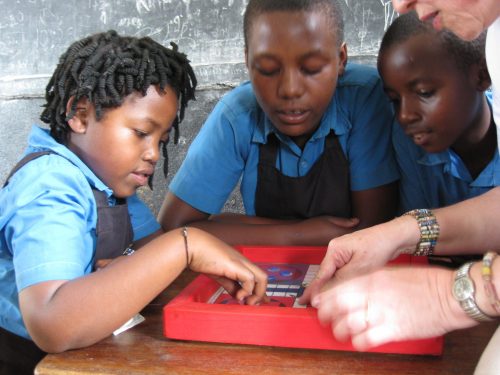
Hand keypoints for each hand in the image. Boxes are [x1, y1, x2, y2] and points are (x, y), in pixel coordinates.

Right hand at [186, 228, 268, 304]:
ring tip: (247, 303)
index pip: (255, 277)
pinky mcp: (236, 265)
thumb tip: (237, 295)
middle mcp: (243, 262)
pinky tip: (238, 296)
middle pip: (262, 277)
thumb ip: (230, 284)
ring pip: (261, 277)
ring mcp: (241, 262)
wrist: (193, 246)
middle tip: (252, 305)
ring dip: (257, 293)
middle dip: (261, 293)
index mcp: (239, 263)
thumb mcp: (220, 274)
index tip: (258, 302)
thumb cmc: (202, 257)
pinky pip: (250, 279)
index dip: (259, 291)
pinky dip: (247, 290)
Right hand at [299, 218, 410, 304]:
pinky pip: (342, 271)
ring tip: (325, 302)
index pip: (321, 274)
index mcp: (334, 250)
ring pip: (334, 274)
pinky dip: (341, 281)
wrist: (394, 236)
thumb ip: (341, 279)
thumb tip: (326, 292)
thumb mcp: (360, 267)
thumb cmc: (379, 246)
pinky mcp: (352, 256)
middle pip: (326, 274)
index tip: (305, 300)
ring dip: (332, 287)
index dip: (314, 290)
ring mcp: (344, 252)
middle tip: (312, 304)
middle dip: (321, 289)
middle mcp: (336, 250)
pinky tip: (340, 290)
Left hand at [310, 265, 471, 349]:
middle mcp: (373, 294)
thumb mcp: (392, 273)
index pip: (337, 288)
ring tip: (339, 333)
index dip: (323, 298)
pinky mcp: (393, 330)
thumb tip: (354, 288)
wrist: (449, 295)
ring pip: (347, 324)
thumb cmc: (424, 283)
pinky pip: (366, 339)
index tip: (318, 303)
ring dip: (339, 331)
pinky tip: (358, 342)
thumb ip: (371, 280)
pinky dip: (358, 343)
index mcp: (372, 279)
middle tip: (324, 319)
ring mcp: (382, 312)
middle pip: (337, 305)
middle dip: (325, 314)